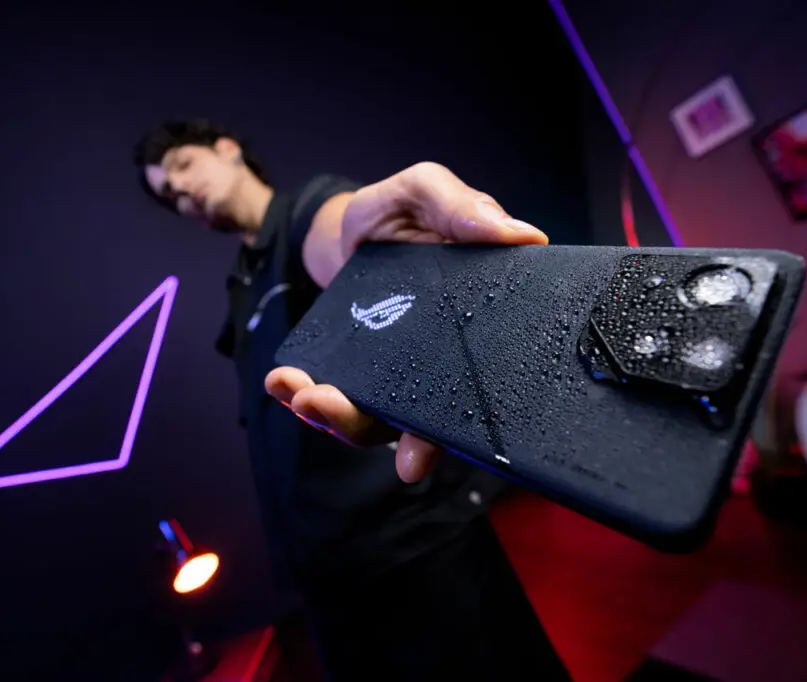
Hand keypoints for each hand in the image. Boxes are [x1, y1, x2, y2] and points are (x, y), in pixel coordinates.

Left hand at [265, 162, 548, 481]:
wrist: (346, 227)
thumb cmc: (396, 209)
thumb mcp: (422, 189)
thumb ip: (460, 206)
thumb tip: (522, 235)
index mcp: (472, 325)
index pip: (477, 388)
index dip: (451, 431)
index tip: (416, 453)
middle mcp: (439, 361)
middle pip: (419, 420)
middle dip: (368, 426)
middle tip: (327, 405)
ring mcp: (397, 371)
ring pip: (376, 419)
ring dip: (333, 417)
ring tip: (298, 394)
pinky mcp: (360, 372)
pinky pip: (341, 399)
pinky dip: (308, 398)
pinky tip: (284, 382)